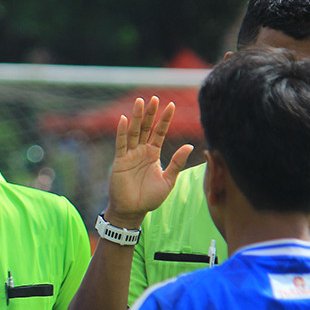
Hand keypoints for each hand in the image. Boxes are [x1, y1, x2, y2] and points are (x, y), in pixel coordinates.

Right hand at [106, 97, 193, 227]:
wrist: (132, 211)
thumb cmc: (149, 198)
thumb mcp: (168, 180)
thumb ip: (177, 163)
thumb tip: (190, 146)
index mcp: (153, 154)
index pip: (159, 132)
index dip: (165, 120)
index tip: (171, 105)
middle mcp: (141, 151)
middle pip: (146, 128)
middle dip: (151, 113)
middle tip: (154, 98)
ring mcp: (130, 155)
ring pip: (134, 132)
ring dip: (137, 117)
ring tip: (140, 102)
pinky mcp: (119, 161)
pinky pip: (121, 144)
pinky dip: (122, 132)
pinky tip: (124, 119)